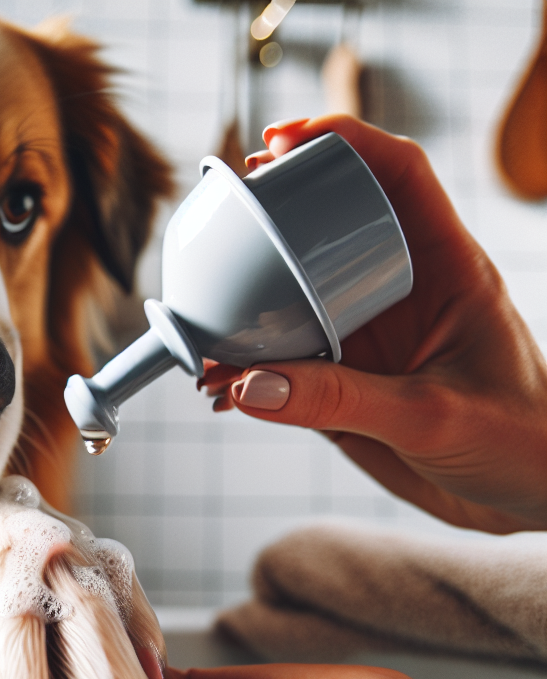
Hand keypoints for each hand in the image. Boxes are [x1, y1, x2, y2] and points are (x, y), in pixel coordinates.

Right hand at [204, 115, 546, 533]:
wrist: (525, 497)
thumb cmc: (517, 441)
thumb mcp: (431, 416)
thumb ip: (340, 400)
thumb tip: (249, 385)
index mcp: (446, 269)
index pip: (398, 174)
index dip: (342, 141)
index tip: (280, 143)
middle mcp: (399, 292)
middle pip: (329, 226)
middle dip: (272, 217)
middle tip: (224, 222)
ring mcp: (367, 338)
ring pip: (296, 301)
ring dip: (247, 311)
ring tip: (203, 333)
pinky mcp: (344, 383)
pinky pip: (286, 367)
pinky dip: (248, 375)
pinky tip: (221, 391)